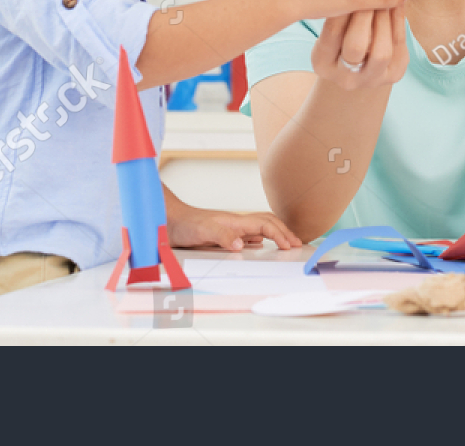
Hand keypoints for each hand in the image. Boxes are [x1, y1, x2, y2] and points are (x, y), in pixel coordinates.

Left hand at [166, 206, 302, 250]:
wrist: (167, 219)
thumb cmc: (183, 223)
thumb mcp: (203, 231)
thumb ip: (222, 236)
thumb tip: (242, 245)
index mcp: (235, 221)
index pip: (265, 224)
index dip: (280, 234)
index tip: (291, 245)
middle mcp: (234, 223)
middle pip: (266, 222)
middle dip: (283, 231)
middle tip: (297, 243)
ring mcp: (229, 228)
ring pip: (258, 227)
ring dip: (274, 233)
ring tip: (286, 242)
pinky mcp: (221, 235)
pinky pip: (246, 235)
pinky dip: (259, 239)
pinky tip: (258, 245)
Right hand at [311, 0, 408, 91]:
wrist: (357, 72)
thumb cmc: (339, 44)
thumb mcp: (329, 33)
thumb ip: (337, 17)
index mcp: (323, 64)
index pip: (332, 34)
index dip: (344, 8)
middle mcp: (346, 77)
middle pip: (356, 47)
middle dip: (364, 15)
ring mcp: (372, 79)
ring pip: (381, 51)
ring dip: (384, 19)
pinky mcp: (394, 74)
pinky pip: (399, 46)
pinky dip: (398, 22)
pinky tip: (397, 4)